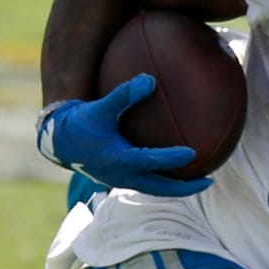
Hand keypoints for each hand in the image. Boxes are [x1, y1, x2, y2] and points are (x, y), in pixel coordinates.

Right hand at [36, 75, 211, 196]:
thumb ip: (124, 95)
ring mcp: (122, 180)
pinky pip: (148, 182)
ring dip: (176, 186)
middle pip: (160, 188)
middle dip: (185, 188)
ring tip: (198, 179)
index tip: (193, 153)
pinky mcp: (120, 178)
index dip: (172, 158)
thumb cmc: (79, 123)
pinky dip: (164, 178)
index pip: (150, 161)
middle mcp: (122, 175)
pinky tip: (176, 168)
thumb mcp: (99, 108)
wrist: (59, 142)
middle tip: (210, 181)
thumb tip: (150, 79)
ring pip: (155, 188)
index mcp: (118, 160)